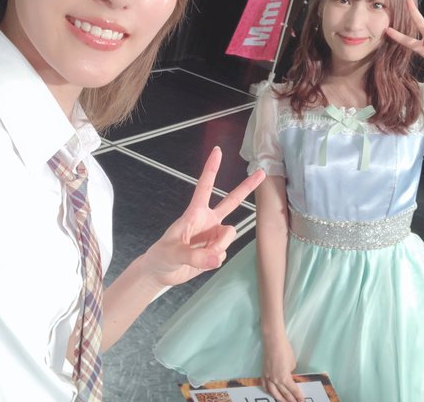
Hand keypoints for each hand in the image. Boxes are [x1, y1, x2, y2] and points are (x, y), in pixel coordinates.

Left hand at [142, 147, 264, 287]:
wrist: (162, 272)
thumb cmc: (162, 256)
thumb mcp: (174, 254)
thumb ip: (196, 256)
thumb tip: (217, 258)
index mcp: (194, 213)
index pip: (204, 187)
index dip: (211, 169)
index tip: (217, 151)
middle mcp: (208, 221)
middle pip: (231, 201)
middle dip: (247, 187)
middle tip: (262, 172)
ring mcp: (214, 235)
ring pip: (229, 236)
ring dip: (218, 248)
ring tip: (201, 257)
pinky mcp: (216, 249)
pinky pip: (224, 254)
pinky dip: (214, 260)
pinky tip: (202, 262)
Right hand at [262, 335, 304, 401]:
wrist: (273, 342)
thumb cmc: (285, 350)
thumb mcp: (292, 364)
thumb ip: (290, 373)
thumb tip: (289, 376)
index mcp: (284, 378)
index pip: (293, 390)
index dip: (298, 396)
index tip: (302, 401)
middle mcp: (275, 381)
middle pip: (284, 394)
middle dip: (290, 400)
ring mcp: (268, 377)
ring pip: (273, 393)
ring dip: (280, 399)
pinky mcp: (263, 373)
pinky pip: (265, 386)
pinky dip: (268, 391)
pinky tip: (271, 393)